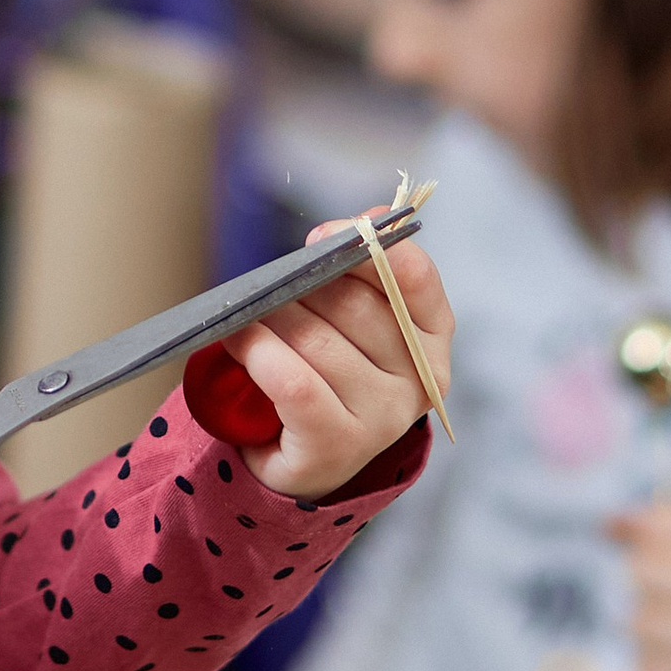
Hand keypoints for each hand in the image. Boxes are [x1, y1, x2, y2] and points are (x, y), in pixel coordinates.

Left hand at [222, 232, 452, 500]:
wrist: (297, 454)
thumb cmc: (323, 369)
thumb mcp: (346, 315)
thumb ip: (360, 267)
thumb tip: (369, 216)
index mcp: (431, 338)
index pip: (416, 278)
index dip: (368, 248)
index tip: (322, 236)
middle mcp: (418, 380)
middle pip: (352, 304)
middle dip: (300, 288)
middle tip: (271, 292)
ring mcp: (382, 419)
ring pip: (315, 340)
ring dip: (269, 321)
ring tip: (248, 320)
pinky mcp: (338, 446)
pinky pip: (294, 382)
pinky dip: (258, 354)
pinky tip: (240, 343)